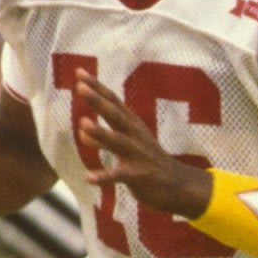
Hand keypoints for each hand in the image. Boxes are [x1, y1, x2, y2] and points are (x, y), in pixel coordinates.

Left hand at [71, 67, 209, 217]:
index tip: (79, 72)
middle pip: (115, 115)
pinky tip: (88, 178)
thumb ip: (104, 139)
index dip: (97, 87)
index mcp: (133, 126)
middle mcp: (135, 136)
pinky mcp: (139, 176)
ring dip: (100, 133)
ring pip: (118, 141)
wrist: (179, 185)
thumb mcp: (128, 146)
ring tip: (83, 124)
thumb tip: (81, 131)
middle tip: (80, 88)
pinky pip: (119, 176)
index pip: (113, 101)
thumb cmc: (149, 164)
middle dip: (98, 101)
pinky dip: (104, 177)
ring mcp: (138, 155)